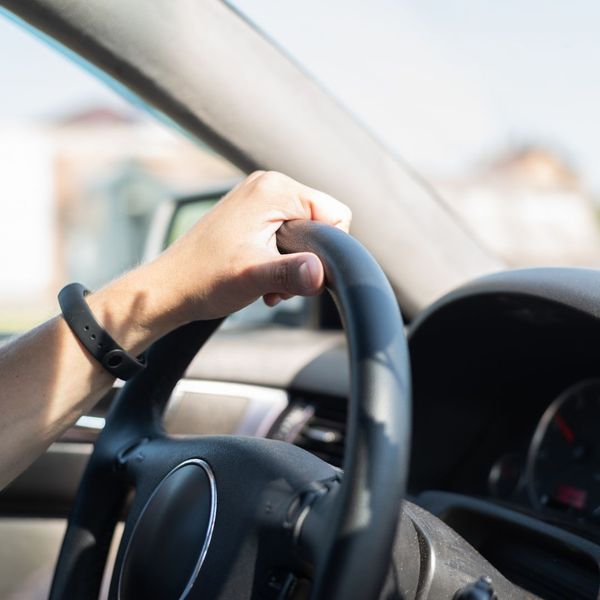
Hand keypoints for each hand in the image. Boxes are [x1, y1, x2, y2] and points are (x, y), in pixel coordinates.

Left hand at [151, 171, 351, 322]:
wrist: (169, 289)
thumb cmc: (204, 279)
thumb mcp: (253, 277)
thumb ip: (291, 273)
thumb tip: (320, 273)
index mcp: (273, 189)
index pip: (335, 213)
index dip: (326, 249)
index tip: (300, 271)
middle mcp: (267, 185)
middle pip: (320, 223)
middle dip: (308, 259)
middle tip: (277, 282)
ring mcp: (257, 199)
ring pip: (304, 233)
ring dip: (293, 264)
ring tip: (267, 283)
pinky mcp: (251, 215)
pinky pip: (286, 235)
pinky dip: (280, 261)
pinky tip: (261, 279)